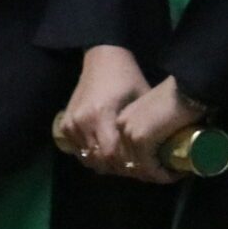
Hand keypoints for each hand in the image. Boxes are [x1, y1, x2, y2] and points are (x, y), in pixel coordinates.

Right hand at [59, 45, 149, 171]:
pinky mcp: (65, 124)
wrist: (103, 59)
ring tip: (121, 163)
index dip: (125, 165)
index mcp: (102, 114)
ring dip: (103, 164)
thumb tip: (162, 149)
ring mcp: (71, 123)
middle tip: (133, 169)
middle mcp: (83, 121)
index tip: (140, 168)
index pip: (110, 153)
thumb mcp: (142, 99)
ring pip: (86, 157)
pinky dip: (90, 155)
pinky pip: (76, 150)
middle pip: (97, 159)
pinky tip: (106, 153)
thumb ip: (144, 125)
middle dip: (116, 168)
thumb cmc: (128, 77)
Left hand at [110, 77, 207, 183]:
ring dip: (156, 175)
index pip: (122, 153)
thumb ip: (152, 127)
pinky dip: (163, 175)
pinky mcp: (141, 140)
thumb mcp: (158, 113)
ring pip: (138, 168)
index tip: (159, 169)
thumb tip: (159, 147)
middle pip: (127, 163)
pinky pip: (150, 168)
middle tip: (167, 174)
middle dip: (146, 173)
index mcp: (121, 120)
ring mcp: (129, 133)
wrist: (191, 87)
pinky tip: (176, 174)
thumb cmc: (180, 97)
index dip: (139, 166)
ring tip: (173, 174)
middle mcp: (120, 126)